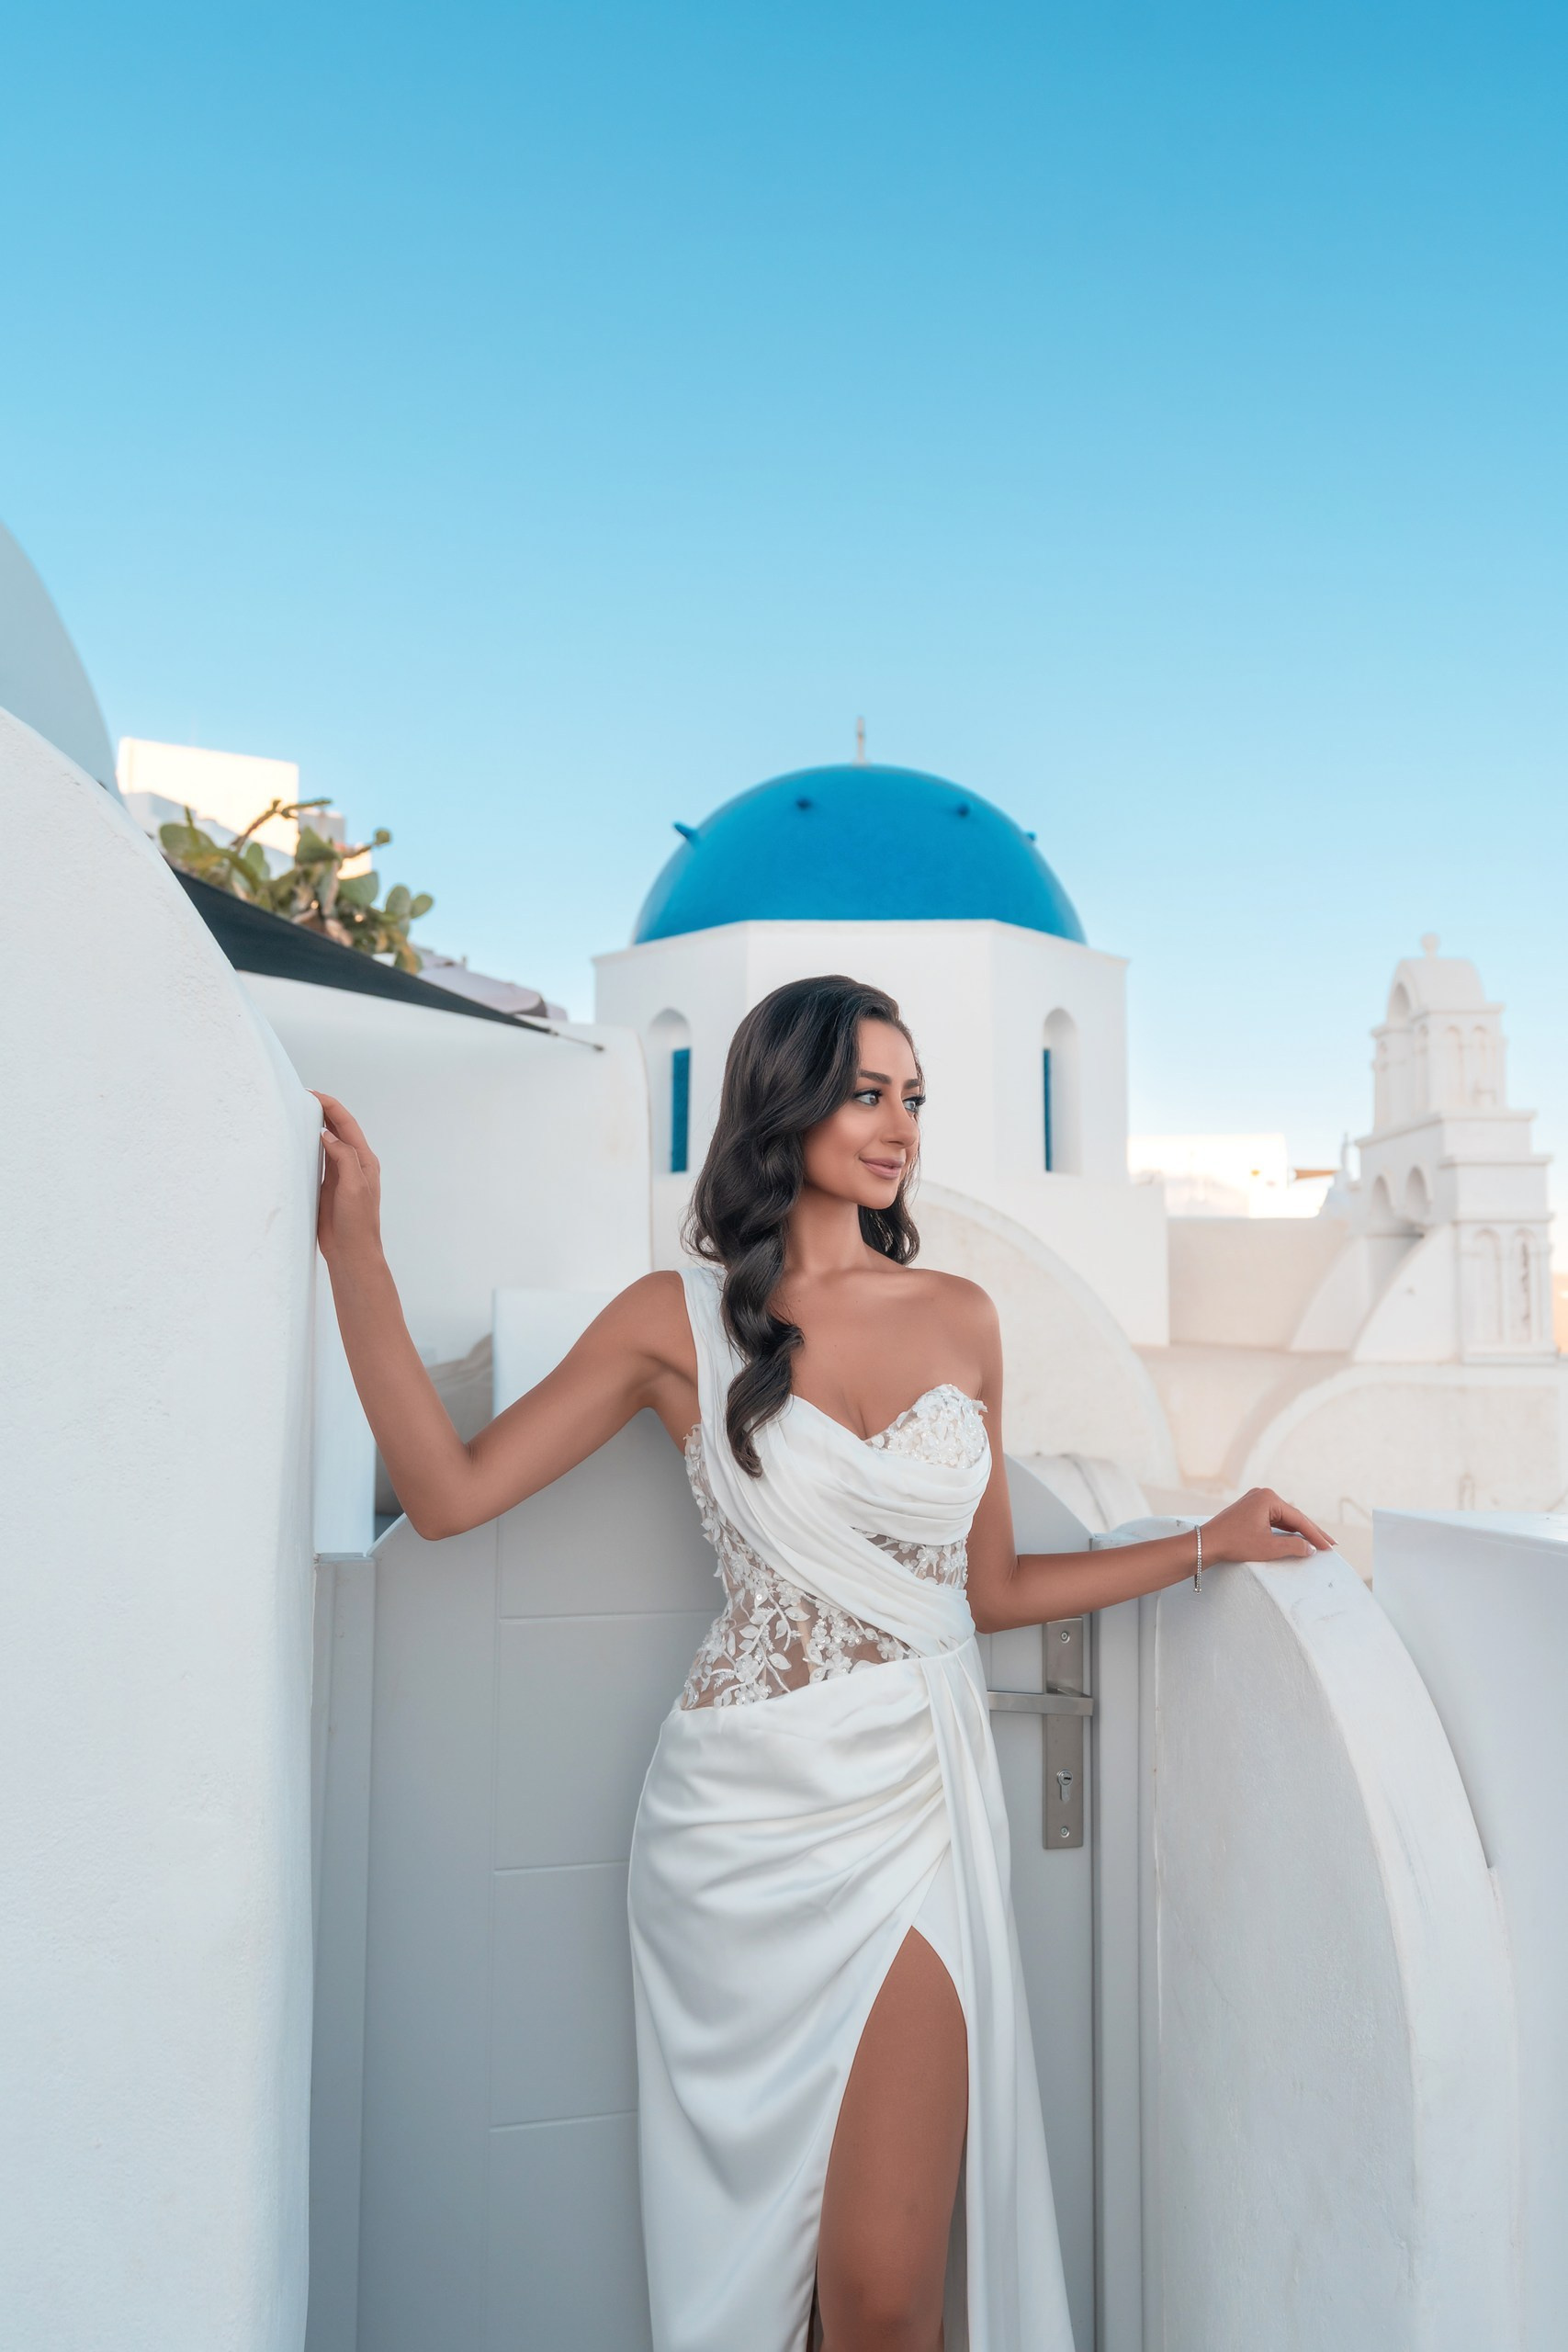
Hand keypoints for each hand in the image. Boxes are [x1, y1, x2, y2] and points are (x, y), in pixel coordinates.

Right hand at [313, 1092, 383, 1266]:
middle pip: (337, 1129)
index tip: (312, 1094)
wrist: (351, 1252)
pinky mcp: (327, 1186)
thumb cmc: (358, 1222)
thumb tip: (326, 1134)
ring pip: (327, 1143)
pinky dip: (308, 1147)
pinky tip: (297, 1142)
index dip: (331, 1106)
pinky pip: (318, 1160)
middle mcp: (353, 1163)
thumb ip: (343, 1157)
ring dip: (315, 1127)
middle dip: (323, 1111)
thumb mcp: (354, 1186)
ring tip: (298, 1112)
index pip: (347, 1124)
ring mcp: (339, 1174)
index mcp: (364, 1160)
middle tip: (301, 1098)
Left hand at [1200, 1486, 1331, 1564]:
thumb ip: (1293, 1546)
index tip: (1330, 1547)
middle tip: (1331, 1544)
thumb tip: (1310, 1548)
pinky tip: (1297, 1538)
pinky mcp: (1249, 1510)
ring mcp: (1254, 1501)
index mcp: (1268, 1498)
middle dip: (1311, 1532)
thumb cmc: (1234, 1544)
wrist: (1205, 1544)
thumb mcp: (1268, 1547)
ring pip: (1284, 1518)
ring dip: (1299, 1531)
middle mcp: (1262, 1495)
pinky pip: (1273, 1520)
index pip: (1299, 1518)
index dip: (1316, 1535)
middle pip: (1293, 1516)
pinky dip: (1285, 1530)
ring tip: (1318, 1542)